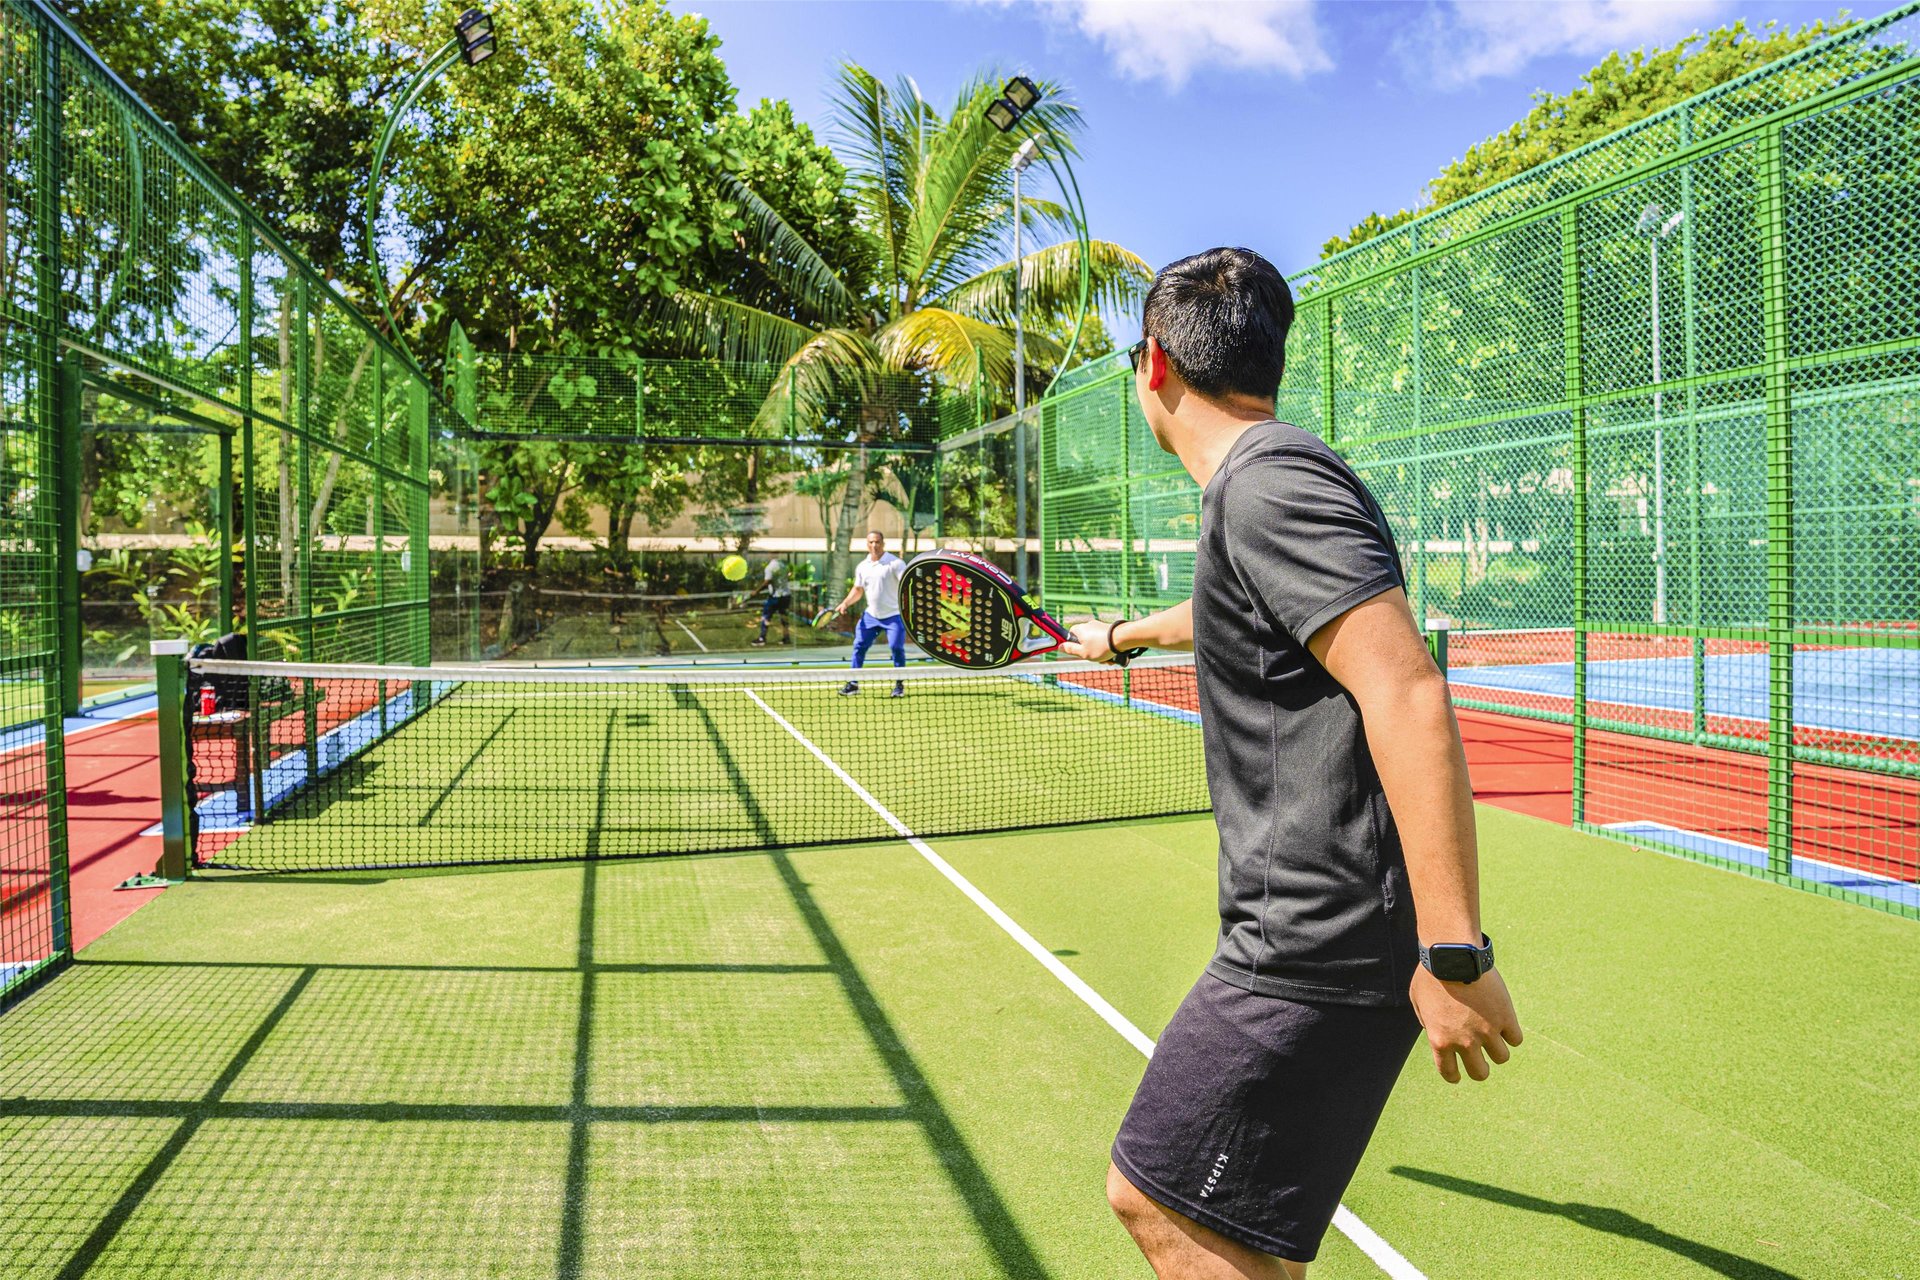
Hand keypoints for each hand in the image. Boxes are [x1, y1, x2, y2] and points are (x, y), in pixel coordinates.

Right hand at [1061, 620, 1117, 662]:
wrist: (1122, 638)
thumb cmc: (1101, 646)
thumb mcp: (1083, 652)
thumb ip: (1070, 649)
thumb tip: (1060, 647)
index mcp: (1080, 629)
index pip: (1070, 634)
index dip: (1071, 643)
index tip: (1075, 651)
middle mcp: (1089, 625)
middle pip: (1084, 640)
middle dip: (1088, 651)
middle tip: (1093, 658)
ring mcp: (1100, 626)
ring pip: (1095, 642)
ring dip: (1099, 652)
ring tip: (1105, 659)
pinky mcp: (1109, 629)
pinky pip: (1104, 641)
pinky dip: (1106, 648)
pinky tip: (1112, 656)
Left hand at [1409, 965, 1521, 1083]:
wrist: (1452, 956)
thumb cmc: (1430, 975)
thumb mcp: (1418, 1002)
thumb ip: (1428, 1023)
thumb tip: (1436, 1032)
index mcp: (1440, 1041)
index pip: (1450, 1073)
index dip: (1455, 1076)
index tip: (1459, 1074)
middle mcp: (1464, 1042)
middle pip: (1480, 1073)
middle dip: (1480, 1068)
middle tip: (1481, 1059)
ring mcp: (1487, 1031)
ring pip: (1502, 1058)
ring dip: (1498, 1050)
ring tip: (1494, 1037)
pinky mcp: (1505, 1018)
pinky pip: (1516, 1039)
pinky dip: (1512, 1034)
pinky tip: (1505, 1024)